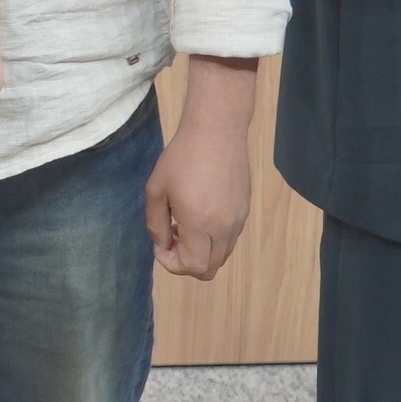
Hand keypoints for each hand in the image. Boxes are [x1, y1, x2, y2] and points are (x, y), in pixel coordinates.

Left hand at [145, 110, 253, 279]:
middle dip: (186, 262)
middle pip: (209, 268)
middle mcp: (225, 227)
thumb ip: (155, 224)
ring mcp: (239, 220)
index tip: (161, 244)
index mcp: (201, 224)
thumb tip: (162, 246)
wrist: (217, 133)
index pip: (193, 266)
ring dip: (201, 251)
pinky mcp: (245, 210)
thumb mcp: (156, 190)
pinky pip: (229, 239)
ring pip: (222, 255)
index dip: (172, 263)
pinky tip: (198, 215)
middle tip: (171, 238)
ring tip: (183, 226)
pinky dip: (212, 239)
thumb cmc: (181, 159)